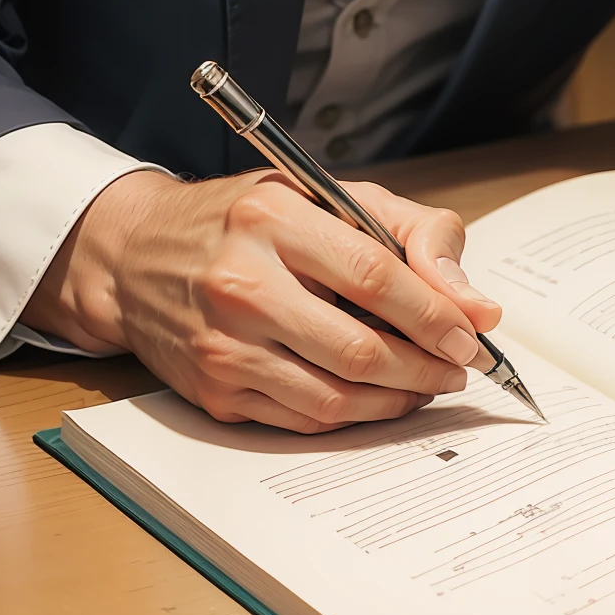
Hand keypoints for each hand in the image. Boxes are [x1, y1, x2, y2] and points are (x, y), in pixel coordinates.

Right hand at [23, 168, 502, 431]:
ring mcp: (222, 344)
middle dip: (426, 367)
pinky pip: (305, 420)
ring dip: (398, 400)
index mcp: (273, 217)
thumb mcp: (328, 195)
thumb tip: (477, 306)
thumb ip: (413, 234)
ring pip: (335, 396)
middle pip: (358, 348)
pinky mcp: (214, 393)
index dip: (434, 313)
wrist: (137, 257)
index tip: (472, 334)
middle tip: (460, 368)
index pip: (373, 275)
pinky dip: (356, 416)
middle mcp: (241, 282)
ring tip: (428, 385)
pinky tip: (379, 397)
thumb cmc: (246, 221)